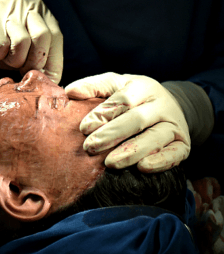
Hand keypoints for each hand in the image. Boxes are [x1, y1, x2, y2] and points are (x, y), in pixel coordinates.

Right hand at [0, 0, 63, 83]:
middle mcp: (28, 6)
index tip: (39, 77)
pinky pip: (1, 46)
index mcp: (42, 14)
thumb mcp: (22, 54)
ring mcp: (9, 9)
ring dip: (12, 60)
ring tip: (4, 57)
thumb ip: (38, 62)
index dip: (50, 62)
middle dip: (32, 61)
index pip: (55, 38)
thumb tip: (53, 82)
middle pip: (43, 37)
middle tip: (20, 69)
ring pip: (22, 43)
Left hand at [65, 72, 190, 172]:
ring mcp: (173, 125)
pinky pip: (175, 154)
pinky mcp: (183, 144)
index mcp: (143, 87)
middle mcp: (160, 105)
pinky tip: (142, 168)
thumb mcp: (115, 85)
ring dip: (131, 151)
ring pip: (154, 138)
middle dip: (112, 134)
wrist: (169, 106)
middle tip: (90, 147)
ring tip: (110, 163)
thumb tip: (69, 92)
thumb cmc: (133, 97)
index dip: (103, 114)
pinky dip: (160, 161)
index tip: (84, 128)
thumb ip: (93, 86)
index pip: (123, 100)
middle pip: (136, 119)